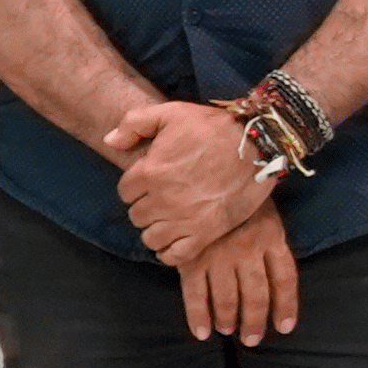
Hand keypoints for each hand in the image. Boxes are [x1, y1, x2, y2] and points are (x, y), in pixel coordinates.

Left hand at [103, 97, 268, 262]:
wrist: (258, 144)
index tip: (150, 182)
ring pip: (151, 238)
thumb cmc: (214, 127)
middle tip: (162, 199)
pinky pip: (175, 255)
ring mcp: (184, 219)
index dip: (136, 187)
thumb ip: (134, 123)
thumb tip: (109, 142)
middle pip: (136, 216)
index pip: (124, 192)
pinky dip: (170, 252)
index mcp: (149, 171)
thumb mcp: (171, 112)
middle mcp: (162, 199)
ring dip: (156, 230)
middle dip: (146, 208)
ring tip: (169, 219)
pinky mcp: (206, 233)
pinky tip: (176, 239)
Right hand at [175, 201, 298, 342]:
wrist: (207, 169)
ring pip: (227, 299)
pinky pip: (195, 294)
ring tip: (228, 331)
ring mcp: (219, 256)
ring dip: (229, 320)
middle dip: (254, 322)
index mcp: (271, 237)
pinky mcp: (192, 258)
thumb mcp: (265, 211)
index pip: (285, 280)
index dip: (286, 306)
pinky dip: (198, 316)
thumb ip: (272, 241)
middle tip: (252, 339)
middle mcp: (248, 251)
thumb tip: (277, 274)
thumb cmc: (240, 192)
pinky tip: (202, 332)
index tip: (284, 327)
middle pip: (257, 296)